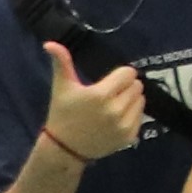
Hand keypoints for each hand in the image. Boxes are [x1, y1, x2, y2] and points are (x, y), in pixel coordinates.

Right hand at [37, 41, 149, 163]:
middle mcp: (116, 110)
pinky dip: (132, 115)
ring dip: (130, 100)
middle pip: (136, 86)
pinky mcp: (129, 137)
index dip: (119, 75)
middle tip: (109, 94)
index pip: (128, 73)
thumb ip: (61, 63)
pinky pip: (140, 116)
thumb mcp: (62, 88)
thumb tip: (50, 43)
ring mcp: (124, 125)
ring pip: (141, 100)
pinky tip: (115, 119)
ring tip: (112, 106)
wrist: (64, 149)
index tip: (107, 82)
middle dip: (125, 87)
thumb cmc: (63, 114)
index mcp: (101, 95)